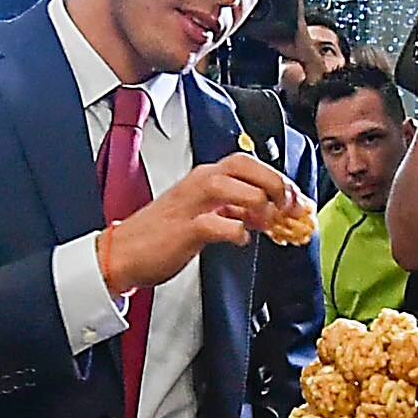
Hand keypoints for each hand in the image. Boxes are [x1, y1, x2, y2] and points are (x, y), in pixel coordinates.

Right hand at [100, 157, 301, 294]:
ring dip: (259, 202)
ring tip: (272, 222)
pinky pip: (214, 224)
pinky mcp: (182, 230)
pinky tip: (242, 239)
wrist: (121, 253)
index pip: (249, 164)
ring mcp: (189, 205)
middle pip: (244, 166)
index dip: (277, 178)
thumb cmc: (160, 236)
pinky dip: (235, 231)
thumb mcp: (204, 216)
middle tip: (292, 206)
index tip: (296, 199)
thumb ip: (233, 211)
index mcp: (205, 179)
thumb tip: (266, 215)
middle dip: (275, 182)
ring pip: (231, 186)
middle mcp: (198, 184)